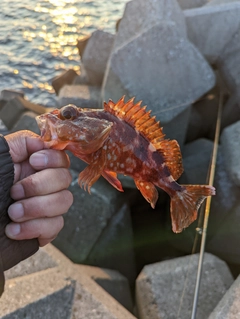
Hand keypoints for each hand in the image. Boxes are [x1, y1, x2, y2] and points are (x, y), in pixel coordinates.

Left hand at [4, 130, 72, 245]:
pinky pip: (55, 226)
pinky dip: (34, 228)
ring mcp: (47, 207)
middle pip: (65, 179)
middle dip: (39, 186)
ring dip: (37, 207)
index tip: (34, 162)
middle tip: (14, 192)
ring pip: (64, 202)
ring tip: (12, 213)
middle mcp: (44, 184)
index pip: (61, 158)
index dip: (52, 159)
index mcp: (34, 166)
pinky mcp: (45, 228)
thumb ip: (21, 143)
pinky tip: (13, 229)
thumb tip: (42, 143)